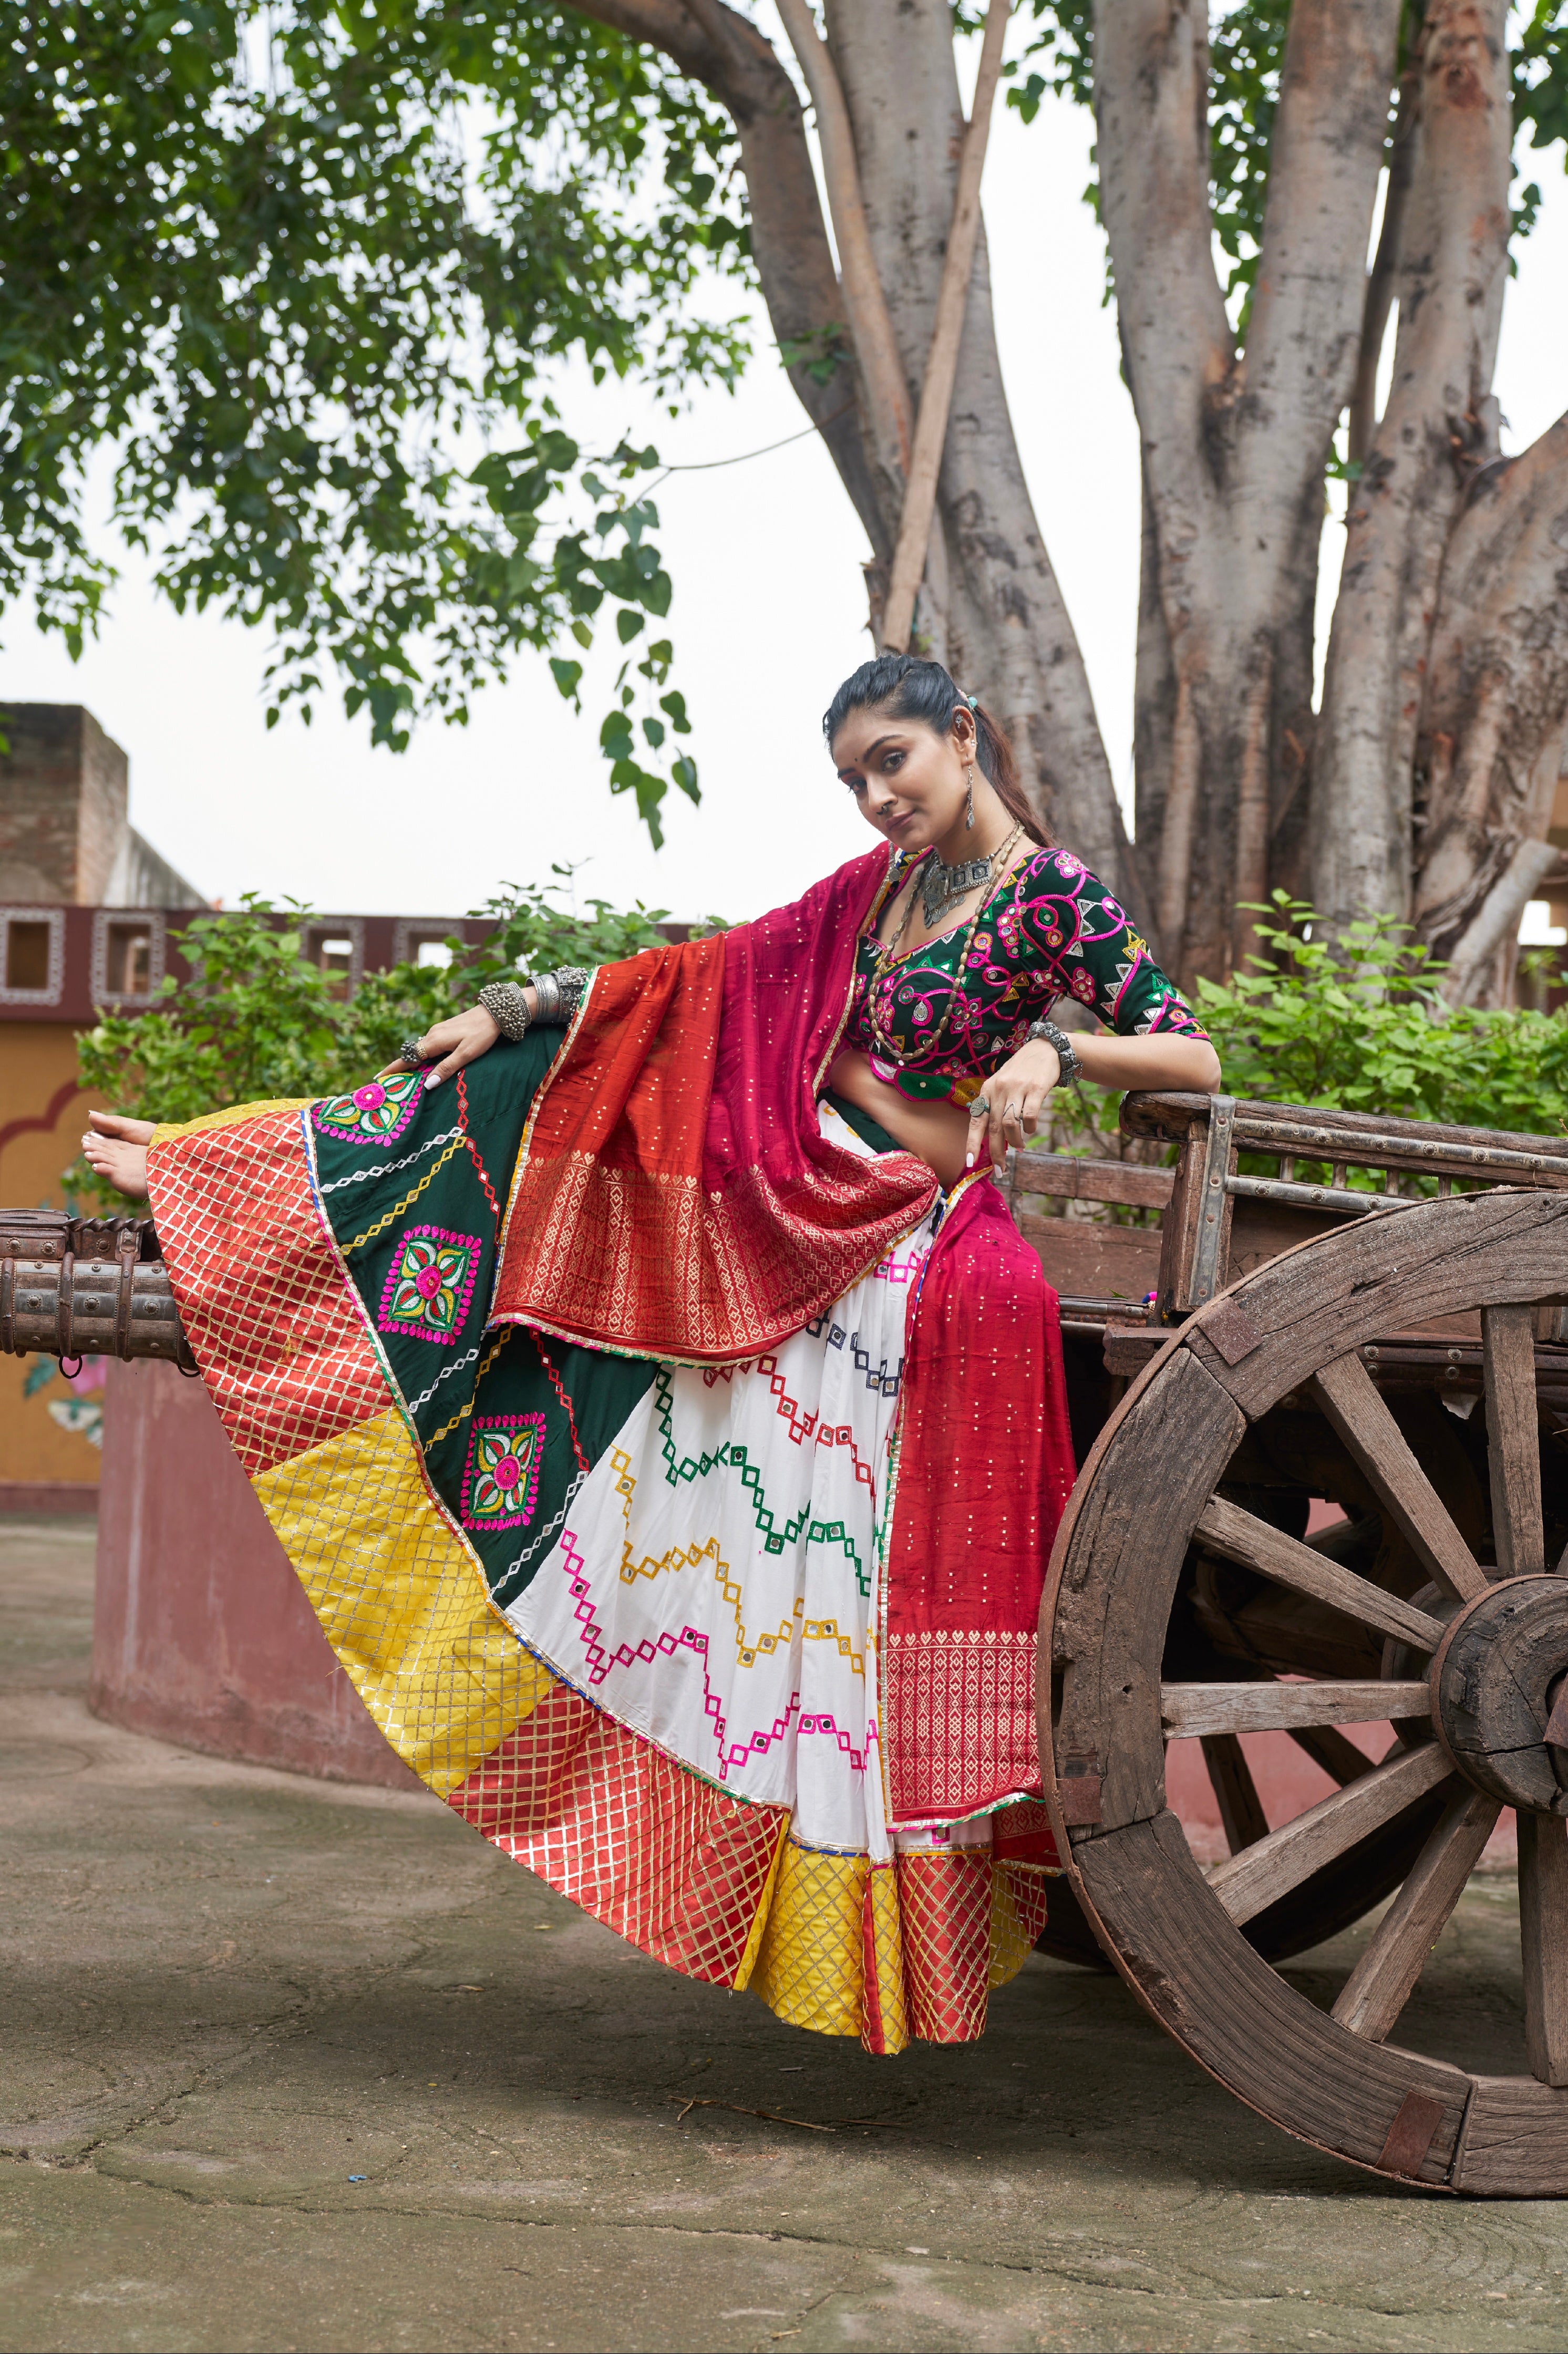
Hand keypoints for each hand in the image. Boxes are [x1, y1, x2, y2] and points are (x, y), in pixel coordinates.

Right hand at [82, 1110, 153, 1197]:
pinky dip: (104, 1170)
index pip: (101, 1142)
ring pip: (104, 1163)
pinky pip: (112, 1173)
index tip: (86, 1137)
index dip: (93, 1140)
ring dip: (96, 1159)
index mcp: (120, 1144)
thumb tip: (90, 1115)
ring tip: (89, 1154)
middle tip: (86, 1145)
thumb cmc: (155, 1137)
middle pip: (101, 1153)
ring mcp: (122, 1168)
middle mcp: (119, 1157)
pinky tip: (99, 1166)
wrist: (174, 1152)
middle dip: (93, 1149)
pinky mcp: (126, 1179)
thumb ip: (112, 1124)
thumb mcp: (132, 1128)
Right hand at [389, 1004, 501, 1090]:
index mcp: (434, 1041)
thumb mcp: (466, 1054)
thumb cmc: (482, 1035)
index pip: (408, 1058)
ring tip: (405, 1078)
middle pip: (412, 1055)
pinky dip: (423, 1057)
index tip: (378, 1078)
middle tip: (390, 1083)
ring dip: (412, 1063)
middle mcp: (432, 1035)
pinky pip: (429, 1046)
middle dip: (400, 1068)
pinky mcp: (445, 1030)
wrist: (495, 1012)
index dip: (393, 1069)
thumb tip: (427, 1085)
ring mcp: (438, 1031)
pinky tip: (425, 1065)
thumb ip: (447, 1069)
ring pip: (421, 1050)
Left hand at [964, 1039, 1060, 1171]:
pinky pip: (1030, 1116)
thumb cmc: (1021, 1073)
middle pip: (993, 1127)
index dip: (972, 1143)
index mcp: (987, 1090)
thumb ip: (996, 1108)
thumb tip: (996, 1140)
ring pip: (1010, 1124)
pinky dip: (1030, 1128)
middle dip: (996, 1152)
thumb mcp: (1001, 1086)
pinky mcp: (1035, 1088)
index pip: (976, 1120)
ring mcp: (1017, 1088)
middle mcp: (998, 1089)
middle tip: (1000, 1169)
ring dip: (1015, 1141)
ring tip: (1020, 1146)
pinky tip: (1030, 1130)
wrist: (1044, 1050)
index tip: (970, 1162)